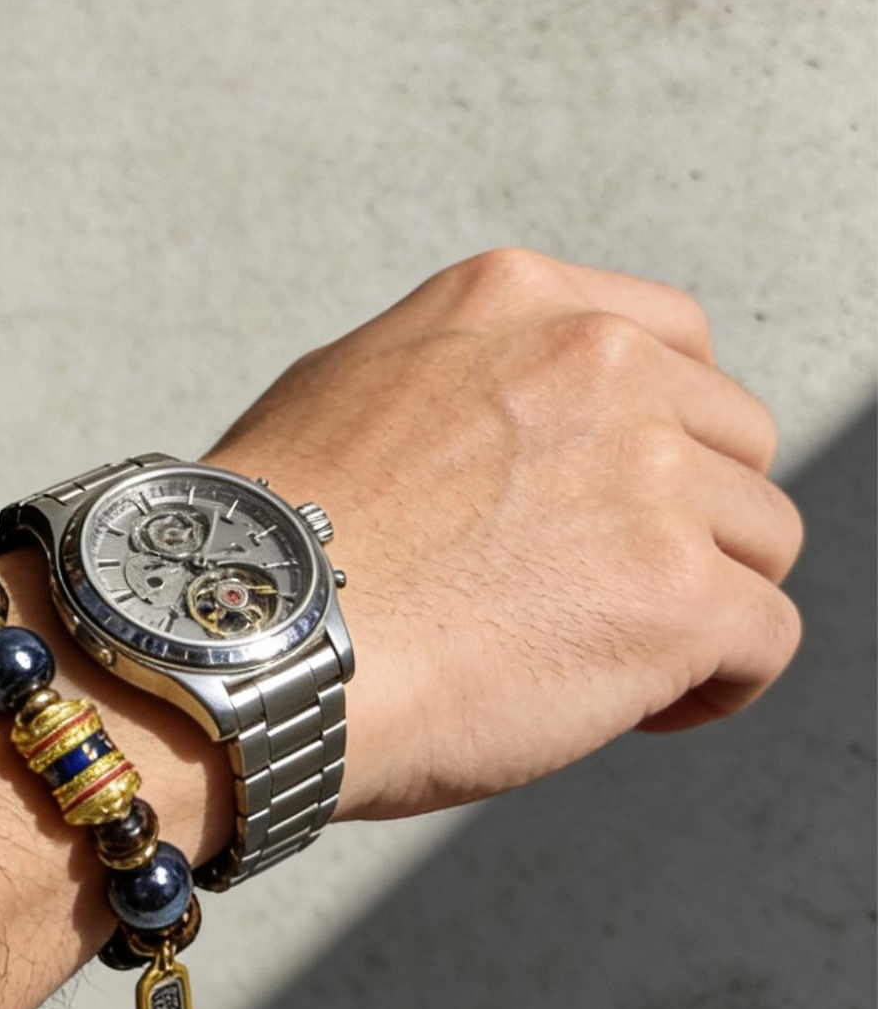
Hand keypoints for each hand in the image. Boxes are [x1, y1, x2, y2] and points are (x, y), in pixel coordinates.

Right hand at [206, 248, 803, 820]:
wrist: (242, 639)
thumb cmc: (267, 538)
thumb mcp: (354, 381)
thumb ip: (466, 377)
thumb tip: (510, 432)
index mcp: (519, 300)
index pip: (676, 340)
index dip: (666, 429)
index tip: (626, 492)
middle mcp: (597, 362)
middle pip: (734, 440)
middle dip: (690, 518)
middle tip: (607, 587)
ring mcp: (648, 474)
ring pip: (763, 540)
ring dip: (704, 600)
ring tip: (613, 658)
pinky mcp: (677, 592)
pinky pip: (766, 640)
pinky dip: (719, 683)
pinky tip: (644, 708)